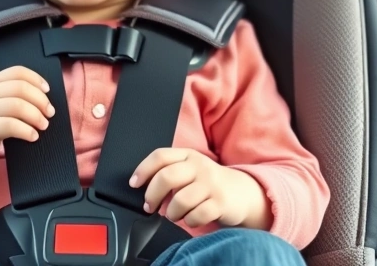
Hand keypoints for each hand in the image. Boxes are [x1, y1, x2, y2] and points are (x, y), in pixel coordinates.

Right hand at [0, 66, 55, 169]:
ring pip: (17, 106)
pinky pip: (11, 126)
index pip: (17, 72)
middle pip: (21, 88)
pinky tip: (32, 136)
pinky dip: (27, 131)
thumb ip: (7, 97)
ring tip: (43, 125)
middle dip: (41, 100)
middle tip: (49, 113)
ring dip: (36, 116)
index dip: (36, 79)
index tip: (47, 91)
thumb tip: (42, 101)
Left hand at [130, 148, 263, 228]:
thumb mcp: (190, 170)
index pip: (160, 156)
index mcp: (188, 155)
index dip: (143, 170)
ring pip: (179, 200)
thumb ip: (170, 173)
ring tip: (174, 214)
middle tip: (149, 206)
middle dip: (152, 195)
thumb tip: (145, 190)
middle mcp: (199, 166)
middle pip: (166, 177)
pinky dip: (188, 221)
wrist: (243, 192)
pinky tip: (190, 219)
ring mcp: (211, 184)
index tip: (134, 184)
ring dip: (171, 212)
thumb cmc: (208, 183)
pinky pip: (196, 216)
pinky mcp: (221, 202)